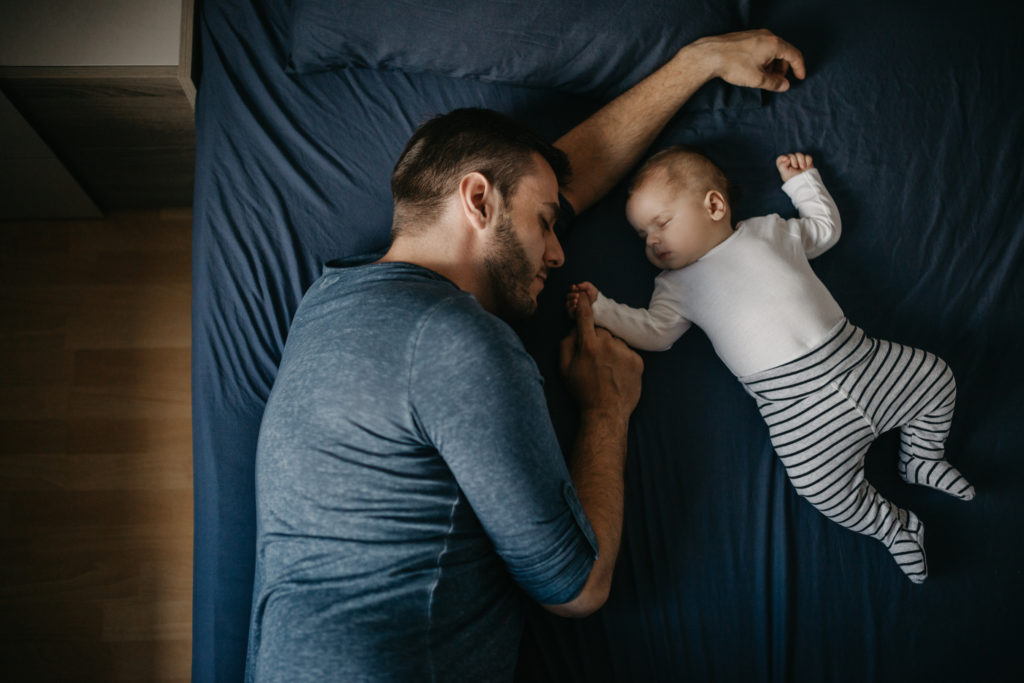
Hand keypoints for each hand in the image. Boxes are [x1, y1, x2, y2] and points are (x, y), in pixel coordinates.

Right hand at [560, 296, 642, 421]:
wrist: (607, 412)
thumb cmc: (583, 391)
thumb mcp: (565, 369)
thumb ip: (566, 344)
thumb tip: (573, 329)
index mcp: (588, 345)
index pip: (585, 316)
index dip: (583, 303)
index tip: (583, 293)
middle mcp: (608, 344)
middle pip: (602, 330)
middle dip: (596, 338)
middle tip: (594, 357)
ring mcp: (625, 352)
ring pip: (615, 341)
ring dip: (610, 349)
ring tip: (606, 369)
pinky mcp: (638, 361)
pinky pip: (627, 351)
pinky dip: (622, 358)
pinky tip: (617, 373)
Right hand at [566, 282, 599, 317]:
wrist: (598, 304)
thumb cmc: (592, 295)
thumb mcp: (590, 288)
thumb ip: (585, 285)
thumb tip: (578, 286)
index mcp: (575, 292)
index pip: (571, 289)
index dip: (571, 288)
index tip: (574, 287)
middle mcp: (572, 299)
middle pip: (568, 296)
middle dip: (572, 295)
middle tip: (577, 295)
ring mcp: (572, 306)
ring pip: (567, 304)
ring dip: (571, 302)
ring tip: (576, 301)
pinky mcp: (573, 313)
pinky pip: (569, 311)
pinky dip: (571, 308)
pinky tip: (575, 306)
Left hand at [690, 29, 805, 92]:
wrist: (711, 54)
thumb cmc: (734, 65)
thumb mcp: (757, 79)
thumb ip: (774, 83)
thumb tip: (785, 86)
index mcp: (774, 44)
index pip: (794, 55)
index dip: (799, 67)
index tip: (800, 77)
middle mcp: (767, 36)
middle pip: (783, 53)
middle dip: (782, 69)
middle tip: (776, 82)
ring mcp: (756, 34)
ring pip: (772, 51)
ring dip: (772, 65)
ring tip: (762, 77)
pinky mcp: (746, 37)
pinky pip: (762, 48)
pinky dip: (763, 59)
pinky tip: (753, 69)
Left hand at [776, 152, 813, 181]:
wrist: (805, 183)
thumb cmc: (794, 180)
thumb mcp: (784, 174)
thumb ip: (781, 165)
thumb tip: (787, 158)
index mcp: (784, 167)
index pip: (780, 158)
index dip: (783, 158)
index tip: (787, 160)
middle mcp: (791, 164)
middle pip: (790, 155)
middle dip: (794, 160)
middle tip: (796, 167)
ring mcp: (799, 162)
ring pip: (799, 154)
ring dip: (801, 160)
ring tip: (803, 167)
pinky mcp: (807, 162)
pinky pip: (807, 156)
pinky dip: (808, 160)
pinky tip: (807, 166)